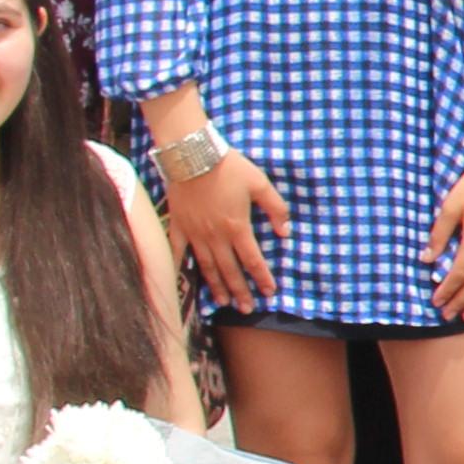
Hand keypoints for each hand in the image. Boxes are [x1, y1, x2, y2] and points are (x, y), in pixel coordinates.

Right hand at [166, 150, 289, 307]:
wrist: (192, 155)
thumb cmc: (229, 167)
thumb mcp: (260, 183)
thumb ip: (275, 209)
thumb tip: (286, 233)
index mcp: (237, 227)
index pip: (253, 260)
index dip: (262, 278)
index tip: (270, 292)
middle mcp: (216, 236)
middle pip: (230, 270)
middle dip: (240, 291)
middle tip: (247, 308)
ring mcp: (194, 233)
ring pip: (207, 266)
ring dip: (216, 286)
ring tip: (223, 302)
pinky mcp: (177, 226)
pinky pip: (177, 251)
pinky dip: (180, 267)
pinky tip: (183, 279)